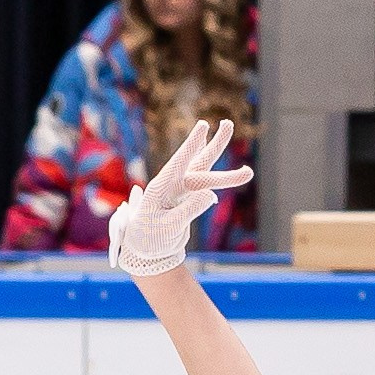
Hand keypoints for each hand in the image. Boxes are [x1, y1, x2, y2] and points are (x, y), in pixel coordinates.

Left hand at [107, 119, 252, 276]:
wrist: (146, 251)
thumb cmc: (150, 239)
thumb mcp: (168, 228)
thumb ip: (188, 211)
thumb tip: (211, 195)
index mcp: (161, 188)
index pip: (179, 162)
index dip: (191, 145)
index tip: (202, 126)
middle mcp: (172, 184)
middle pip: (198, 163)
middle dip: (215, 146)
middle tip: (228, 123)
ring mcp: (181, 190)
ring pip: (203, 169)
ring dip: (216, 152)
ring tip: (228, 128)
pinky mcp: (187, 198)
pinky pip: (203, 183)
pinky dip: (214, 173)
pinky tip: (220, 160)